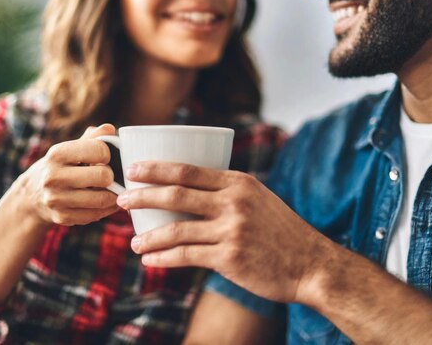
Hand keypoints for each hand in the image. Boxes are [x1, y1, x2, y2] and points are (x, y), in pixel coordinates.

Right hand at [20, 124, 119, 226]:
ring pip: (103, 199)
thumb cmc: (60, 167)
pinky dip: (107, 209)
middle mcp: (53, 176)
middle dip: (111, 176)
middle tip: (108, 177)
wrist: (32, 195)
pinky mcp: (62, 217)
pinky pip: (97, 214)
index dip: (107, 154)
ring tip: (112, 190)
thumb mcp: (70, 148)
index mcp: (57, 154)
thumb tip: (110, 129)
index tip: (104, 159)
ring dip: (113, 195)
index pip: (99, 150)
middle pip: (104, 176)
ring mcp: (56, 199)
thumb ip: (92, 138)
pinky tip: (105, 202)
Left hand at [118, 162, 333, 303]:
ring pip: (176, 229)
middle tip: (121, 200)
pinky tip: (150, 261)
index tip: (134, 170)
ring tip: (133, 242)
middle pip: (176, 193)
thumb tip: (192, 191)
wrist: (310, 264)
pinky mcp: (229, 258)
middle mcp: (234, 202)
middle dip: (142, 195)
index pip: (188, 169)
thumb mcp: (259, 200)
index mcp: (238, 183)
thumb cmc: (281, 232)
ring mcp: (232, 230)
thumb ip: (228, 193)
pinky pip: (186, 256)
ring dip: (149, 237)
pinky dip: (163, 258)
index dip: (156, 168)